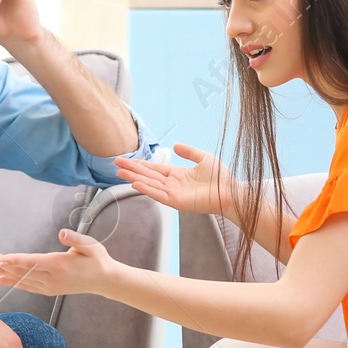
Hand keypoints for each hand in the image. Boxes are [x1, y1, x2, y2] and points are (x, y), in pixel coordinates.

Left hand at [0, 228, 118, 297]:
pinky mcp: (49, 290)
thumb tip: (62, 233)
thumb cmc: (97, 259)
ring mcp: (49, 286)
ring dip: (2, 271)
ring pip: (21, 279)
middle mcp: (51, 278)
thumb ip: (75, 240)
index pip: (31, 263)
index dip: (14, 260)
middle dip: (0, 263)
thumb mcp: (90, 246)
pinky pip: (26, 286)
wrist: (104, 281)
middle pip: (21, 270)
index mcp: (59, 265)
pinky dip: (12, 282)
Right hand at [117, 142, 234, 217]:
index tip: (126, 160)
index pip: (154, 169)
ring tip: (120, 173)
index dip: (140, 164)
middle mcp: (172, 185)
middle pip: (148, 176)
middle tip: (115, 164)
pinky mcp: (177, 202)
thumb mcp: (204, 158)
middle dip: (132, 169)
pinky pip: (158, 195)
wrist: (232, 192)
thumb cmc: (222, 178)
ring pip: (149, 184)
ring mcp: (173, 194)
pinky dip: (147, 189)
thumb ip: (189, 152)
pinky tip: (135, 183)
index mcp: (177, 175)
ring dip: (134, 178)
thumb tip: (175, 145)